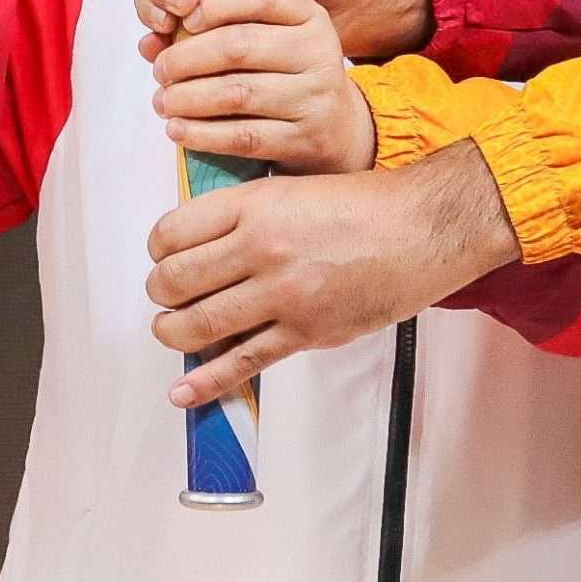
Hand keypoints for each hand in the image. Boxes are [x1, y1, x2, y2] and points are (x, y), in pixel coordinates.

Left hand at [143, 146, 518, 408]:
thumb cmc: (365, 205)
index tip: (164, 257)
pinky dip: (205, 383)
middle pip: (175, 281)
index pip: (173, 232)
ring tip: (173, 330)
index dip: (158, 250)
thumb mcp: (290, 189)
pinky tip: (183, 392)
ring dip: (172, 332)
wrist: (422, 228)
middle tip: (167, 295)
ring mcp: (282, 294)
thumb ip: (244, 216)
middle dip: (160, 293)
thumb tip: (203, 245)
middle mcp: (260, 248)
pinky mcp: (305, 332)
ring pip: (197, 324)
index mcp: (253, 206)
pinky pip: (242, 363)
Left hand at [149, 0, 376, 171]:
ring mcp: (315, 96)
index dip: (217, 4)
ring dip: (188, 98)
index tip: (183, 19)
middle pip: (241, 45)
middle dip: (187, 58)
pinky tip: (178, 129)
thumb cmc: (284, 74)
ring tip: (163, 101)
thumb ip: (211, 31)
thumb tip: (149, 43)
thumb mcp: (265, 39)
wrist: (337, 130)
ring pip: (238, 92)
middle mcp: (317, 50)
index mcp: (308, 14)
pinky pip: (245, 136)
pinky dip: (203, 134)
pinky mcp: (305, 138)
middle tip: (160, 70)